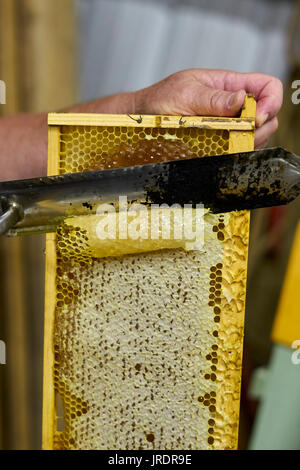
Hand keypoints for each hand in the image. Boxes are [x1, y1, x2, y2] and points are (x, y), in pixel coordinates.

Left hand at [134, 69, 282, 148]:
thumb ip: (213, 98)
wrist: (140, 120)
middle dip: (261, 128)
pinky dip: (238, 154)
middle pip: (267, 115)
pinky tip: (224, 155)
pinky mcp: (219, 143)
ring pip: (256, 136)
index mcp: (228, 85)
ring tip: (229, 147)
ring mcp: (227, 126)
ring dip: (250, 144)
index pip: (267, 86)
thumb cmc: (159, 101)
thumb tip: (241, 99)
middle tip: (241, 138)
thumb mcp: (185, 94)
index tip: (256, 119)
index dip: (271, 102)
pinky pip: (239, 150)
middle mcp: (232, 106)